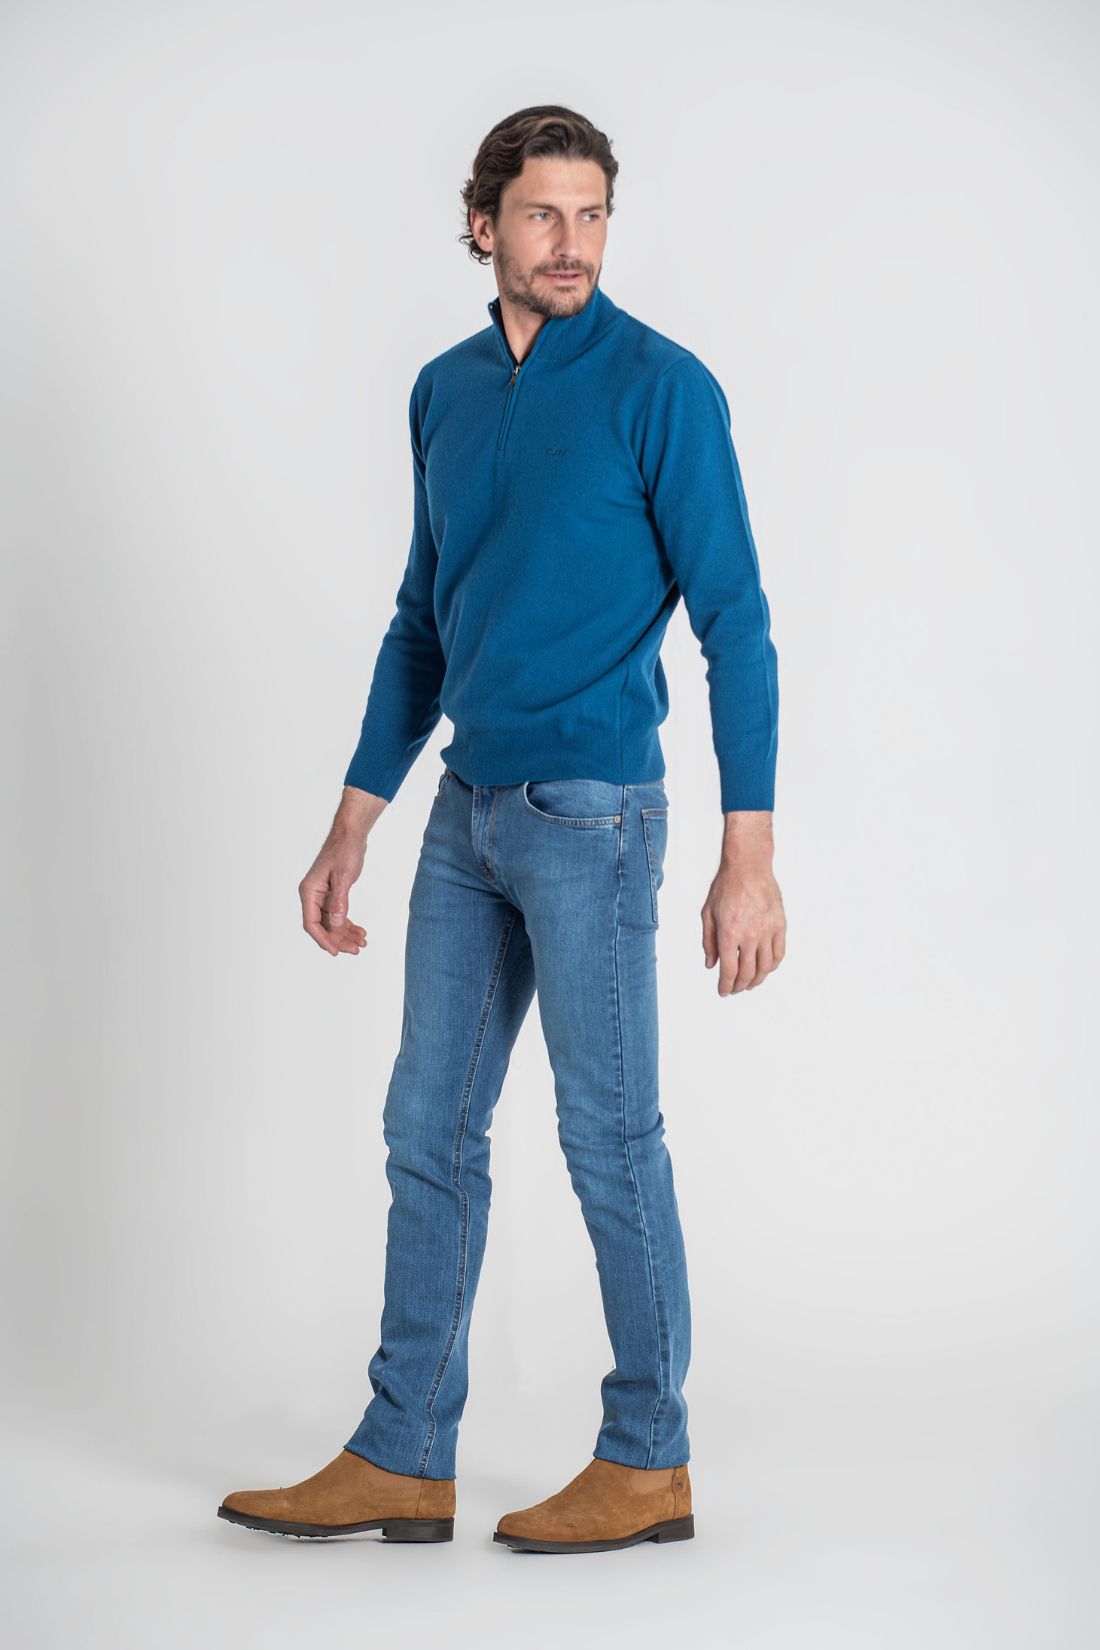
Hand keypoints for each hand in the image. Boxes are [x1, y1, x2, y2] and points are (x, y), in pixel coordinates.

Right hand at [299, 788, 383, 956]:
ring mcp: (322, 896)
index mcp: (309, 892)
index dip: (323, 940)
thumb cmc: (345, 850)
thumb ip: (339, 901)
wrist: (351, 834)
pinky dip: (349, 924)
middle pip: (323, 926)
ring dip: (346, 934)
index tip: (336, 952)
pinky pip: (339, 915)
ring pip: (332, 923)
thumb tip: (337, 924)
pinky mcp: (333, 894)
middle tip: (356, 949)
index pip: (311, 923)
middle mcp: (313, 895)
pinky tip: (361, 931)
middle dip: (339, 940)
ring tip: (362, 943)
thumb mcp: (343, 876)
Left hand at [701, 816, 785, 994]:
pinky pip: (778, 953)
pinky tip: (765, 969)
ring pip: (765, 967)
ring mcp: (768, 931)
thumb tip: (711, 964)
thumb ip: (709, 941)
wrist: (749, 867)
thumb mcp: (708, 913)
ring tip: (750, 984)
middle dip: (739, 986)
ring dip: (757, 980)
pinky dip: (772, 966)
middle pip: (748, 973)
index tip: (723, 991)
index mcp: (729, 933)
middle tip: (734, 989)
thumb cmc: (726, 887)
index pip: (729, 970)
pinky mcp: (780, 925)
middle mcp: (750, 935)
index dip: (725, 985)